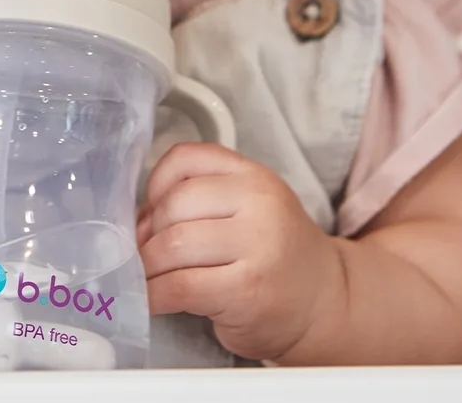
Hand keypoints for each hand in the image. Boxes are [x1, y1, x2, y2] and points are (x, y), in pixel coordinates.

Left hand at [138, 143, 344, 361]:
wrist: (325, 303)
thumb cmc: (274, 253)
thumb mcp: (248, 206)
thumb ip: (200, 197)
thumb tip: (136, 218)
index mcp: (253, 175)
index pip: (185, 158)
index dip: (156, 184)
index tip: (150, 209)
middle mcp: (258, 204)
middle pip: (173, 205)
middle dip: (148, 232)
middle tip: (144, 250)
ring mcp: (256, 247)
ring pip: (173, 245)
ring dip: (147, 265)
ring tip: (146, 275)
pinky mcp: (246, 291)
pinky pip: (180, 286)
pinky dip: (154, 294)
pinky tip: (151, 299)